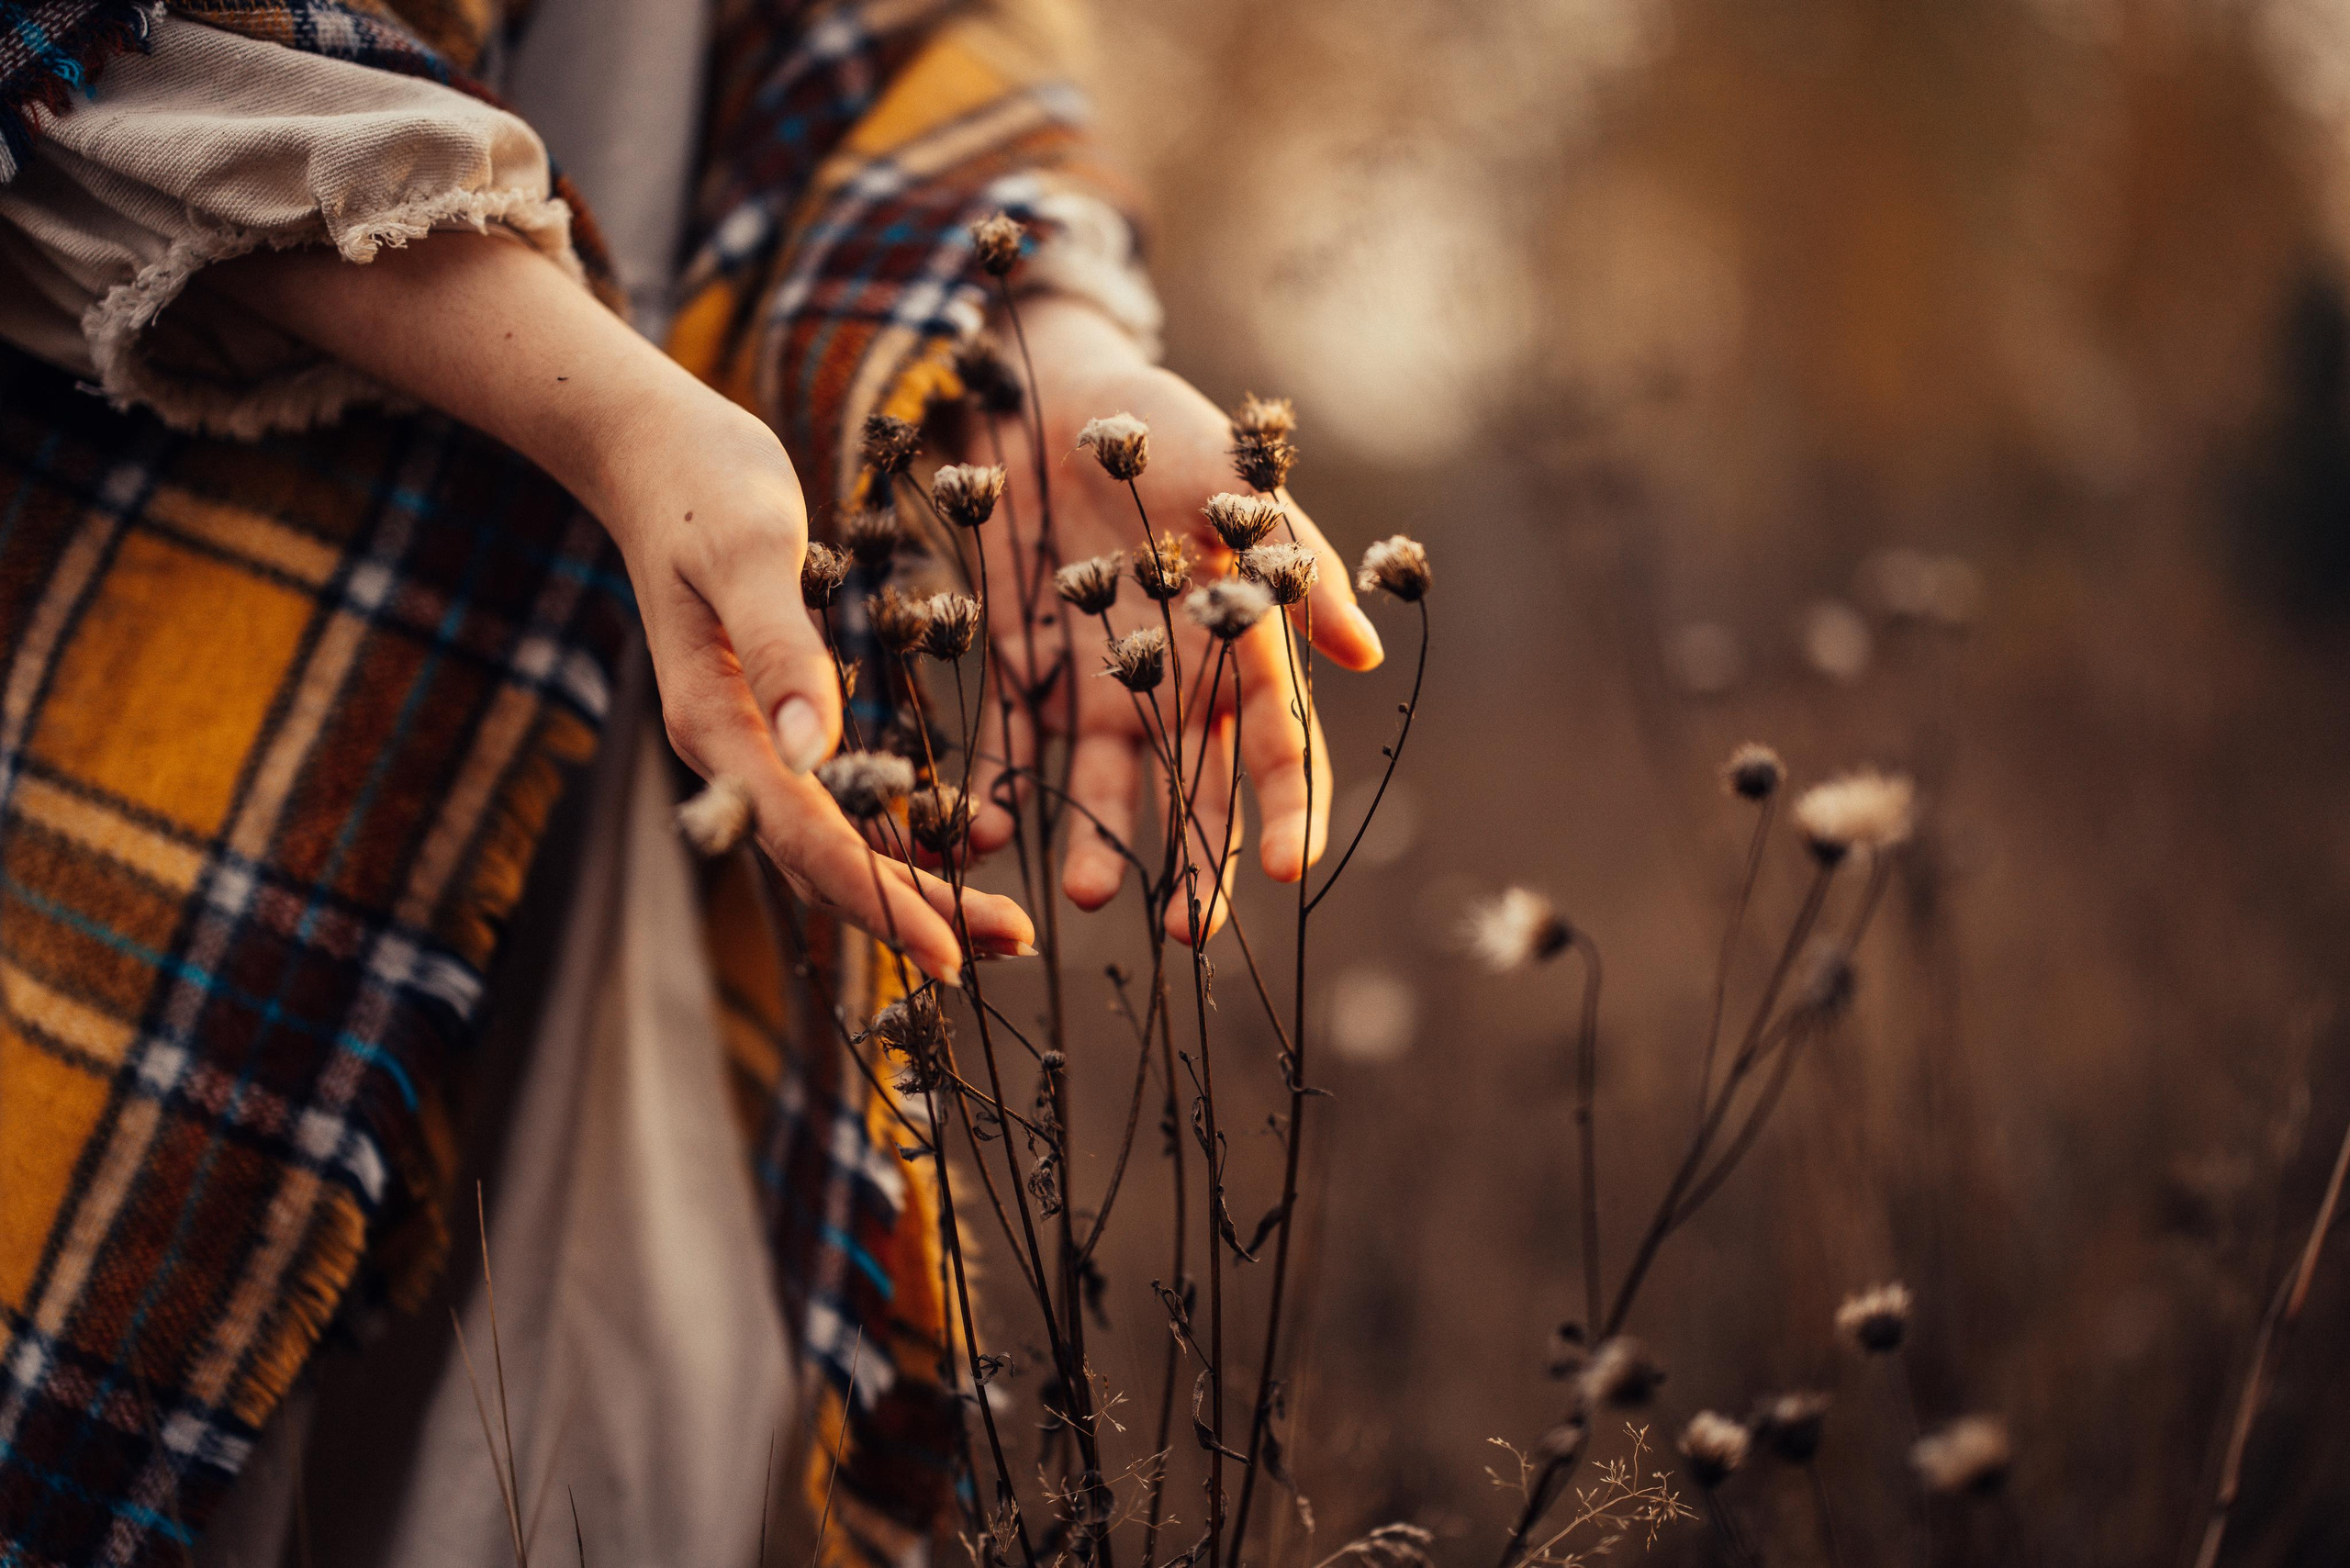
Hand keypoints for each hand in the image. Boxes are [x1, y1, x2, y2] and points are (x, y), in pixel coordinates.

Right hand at [594, 390, 1031, 981]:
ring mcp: (749, 739)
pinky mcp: (772, 719)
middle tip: (1013, 946)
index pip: (807, 838)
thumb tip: (815, 751)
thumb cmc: (702, 483)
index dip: (880, 901)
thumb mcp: (752, 549)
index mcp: (716, 724)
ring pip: (830, 841)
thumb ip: (781, 646)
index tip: (952, 953)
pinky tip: (949, 850)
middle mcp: (729, 750)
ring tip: (995, 923)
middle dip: (914, 914)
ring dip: (910, 886)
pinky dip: (892, 833)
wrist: (652, 449)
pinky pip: (834, 801)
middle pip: (823, 862)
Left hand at [967, 298, 1383, 941]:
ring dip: (1096, 839)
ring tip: (1083, 892)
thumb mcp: (1236, 482)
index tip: (1288, 869)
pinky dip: (994, 791)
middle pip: (1195, 789)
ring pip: (1103, 782)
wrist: (1050, 389)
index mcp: (1237, 644)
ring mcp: (1094, 682)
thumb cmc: (1164, 426)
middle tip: (1190, 931)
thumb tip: (1366, 655)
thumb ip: (1298, 563)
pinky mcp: (1021, 669)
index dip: (1287, 809)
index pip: (1278, 746)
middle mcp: (1172, 681)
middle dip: (1197, 862)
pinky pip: (1009, 745)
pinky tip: (978, 839)